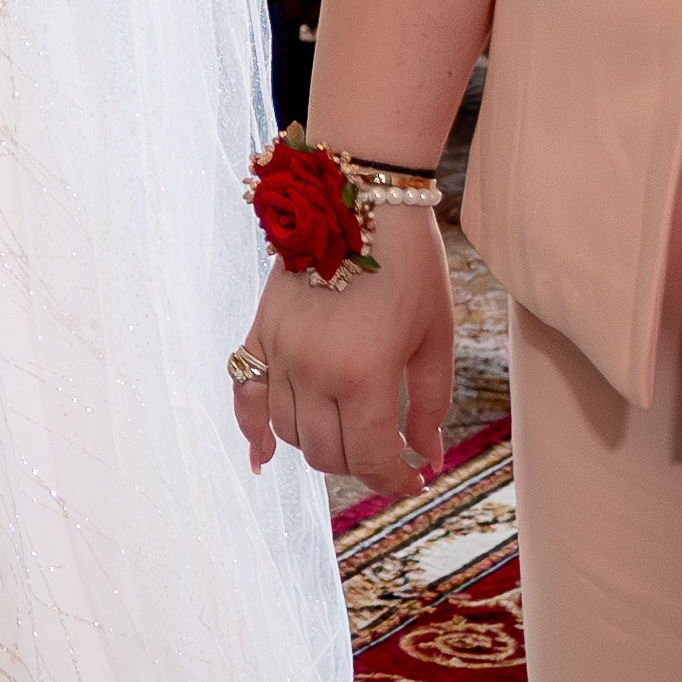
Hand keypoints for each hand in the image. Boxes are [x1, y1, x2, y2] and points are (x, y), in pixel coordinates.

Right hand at [231, 209, 453, 490]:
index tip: (414, 481)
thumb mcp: (435, 338)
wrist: (357, 199)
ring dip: (321, 447)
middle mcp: (313, 371)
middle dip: (361, 466)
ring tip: (350, 436)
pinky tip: (260, 456)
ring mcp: (281, 352)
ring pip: (289, 432)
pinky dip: (251, 429)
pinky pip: (246, 393)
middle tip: (388, 457)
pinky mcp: (261, 333)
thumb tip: (428, 457)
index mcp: (363, 375)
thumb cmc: (409, 266)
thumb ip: (429, 405)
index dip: (396, 482)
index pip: (372, 458)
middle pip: (327, 453)